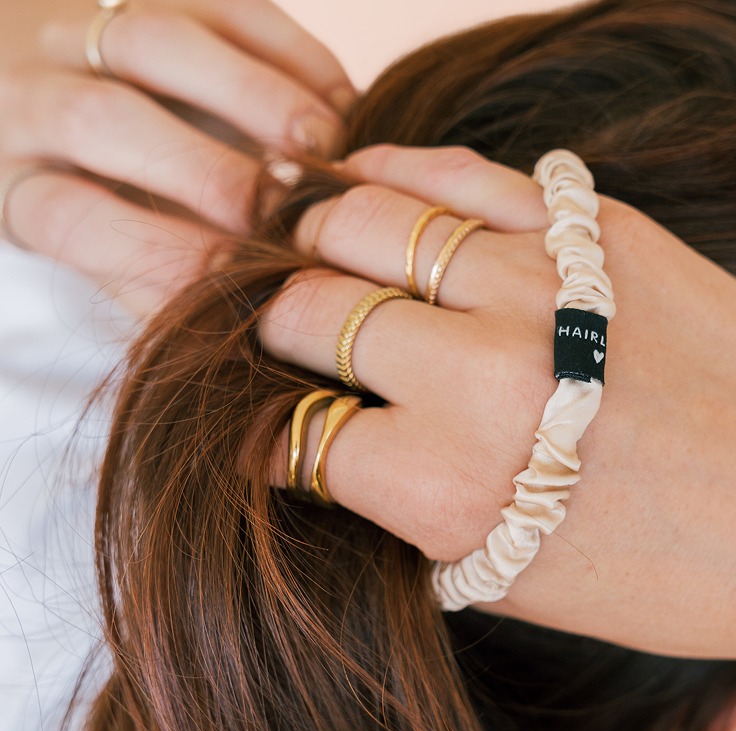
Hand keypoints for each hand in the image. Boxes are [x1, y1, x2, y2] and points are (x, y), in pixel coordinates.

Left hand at [0, 0, 352, 315]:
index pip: (67, 218)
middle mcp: (34, 97)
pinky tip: (341, 106)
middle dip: (214, 175)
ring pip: (161, 41)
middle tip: (293, 222)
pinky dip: (295, 55)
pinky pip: (229, 6)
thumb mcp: (107, 264)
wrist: (53, 102)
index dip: (157, 252)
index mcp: (15, 183)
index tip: (240, 282)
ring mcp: (86, 30)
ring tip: (326, 150)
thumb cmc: (97, 211)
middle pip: (107, 122)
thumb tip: (234, 331)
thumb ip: (154, 290)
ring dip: (258, 98)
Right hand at [260, 144, 735, 660]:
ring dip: (321, 238)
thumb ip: (404, 514)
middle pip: (304, 310)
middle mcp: (475, 380)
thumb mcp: (511, 582)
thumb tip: (322, 445)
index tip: (280, 422)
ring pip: (361, 219)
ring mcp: (538, 289)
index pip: (289, 430)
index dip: (270, 430)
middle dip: (279, 327)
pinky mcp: (597, 232)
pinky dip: (397, 175)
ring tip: (319, 252)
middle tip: (293, 335)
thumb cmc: (666, 573)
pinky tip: (373, 186)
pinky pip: (459, 175)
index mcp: (441, 491)